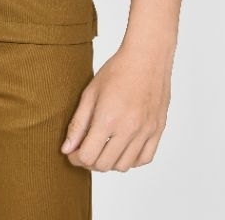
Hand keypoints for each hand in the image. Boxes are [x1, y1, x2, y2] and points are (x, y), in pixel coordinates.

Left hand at [60, 44, 171, 171]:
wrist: (146, 58)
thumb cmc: (117, 71)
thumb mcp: (90, 93)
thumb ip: (78, 124)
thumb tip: (67, 149)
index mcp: (107, 119)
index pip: (88, 156)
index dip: (76, 158)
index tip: (72, 152)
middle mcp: (128, 130)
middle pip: (104, 165)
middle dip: (89, 162)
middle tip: (84, 150)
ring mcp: (145, 132)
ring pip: (124, 166)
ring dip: (109, 162)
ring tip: (102, 147)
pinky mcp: (157, 131)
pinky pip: (143, 159)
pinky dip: (130, 160)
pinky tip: (122, 147)